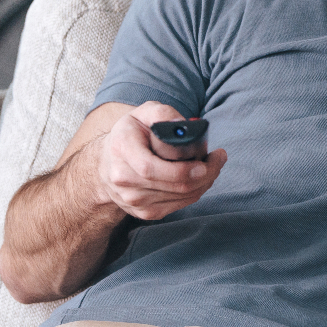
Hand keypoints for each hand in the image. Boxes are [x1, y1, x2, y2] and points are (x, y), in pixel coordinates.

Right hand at [91, 102, 226, 220]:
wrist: (106, 163)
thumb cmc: (130, 134)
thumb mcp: (143, 113)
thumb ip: (162, 113)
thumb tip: (183, 124)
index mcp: (121, 150)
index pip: (152, 169)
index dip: (183, 170)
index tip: (206, 161)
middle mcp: (123, 180)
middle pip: (174, 186)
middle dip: (206, 173)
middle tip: (220, 158)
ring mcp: (133, 200)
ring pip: (181, 197)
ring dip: (204, 182)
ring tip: (212, 165)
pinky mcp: (143, 213)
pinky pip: (178, 205)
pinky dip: (195, 192)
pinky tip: (200, 179)